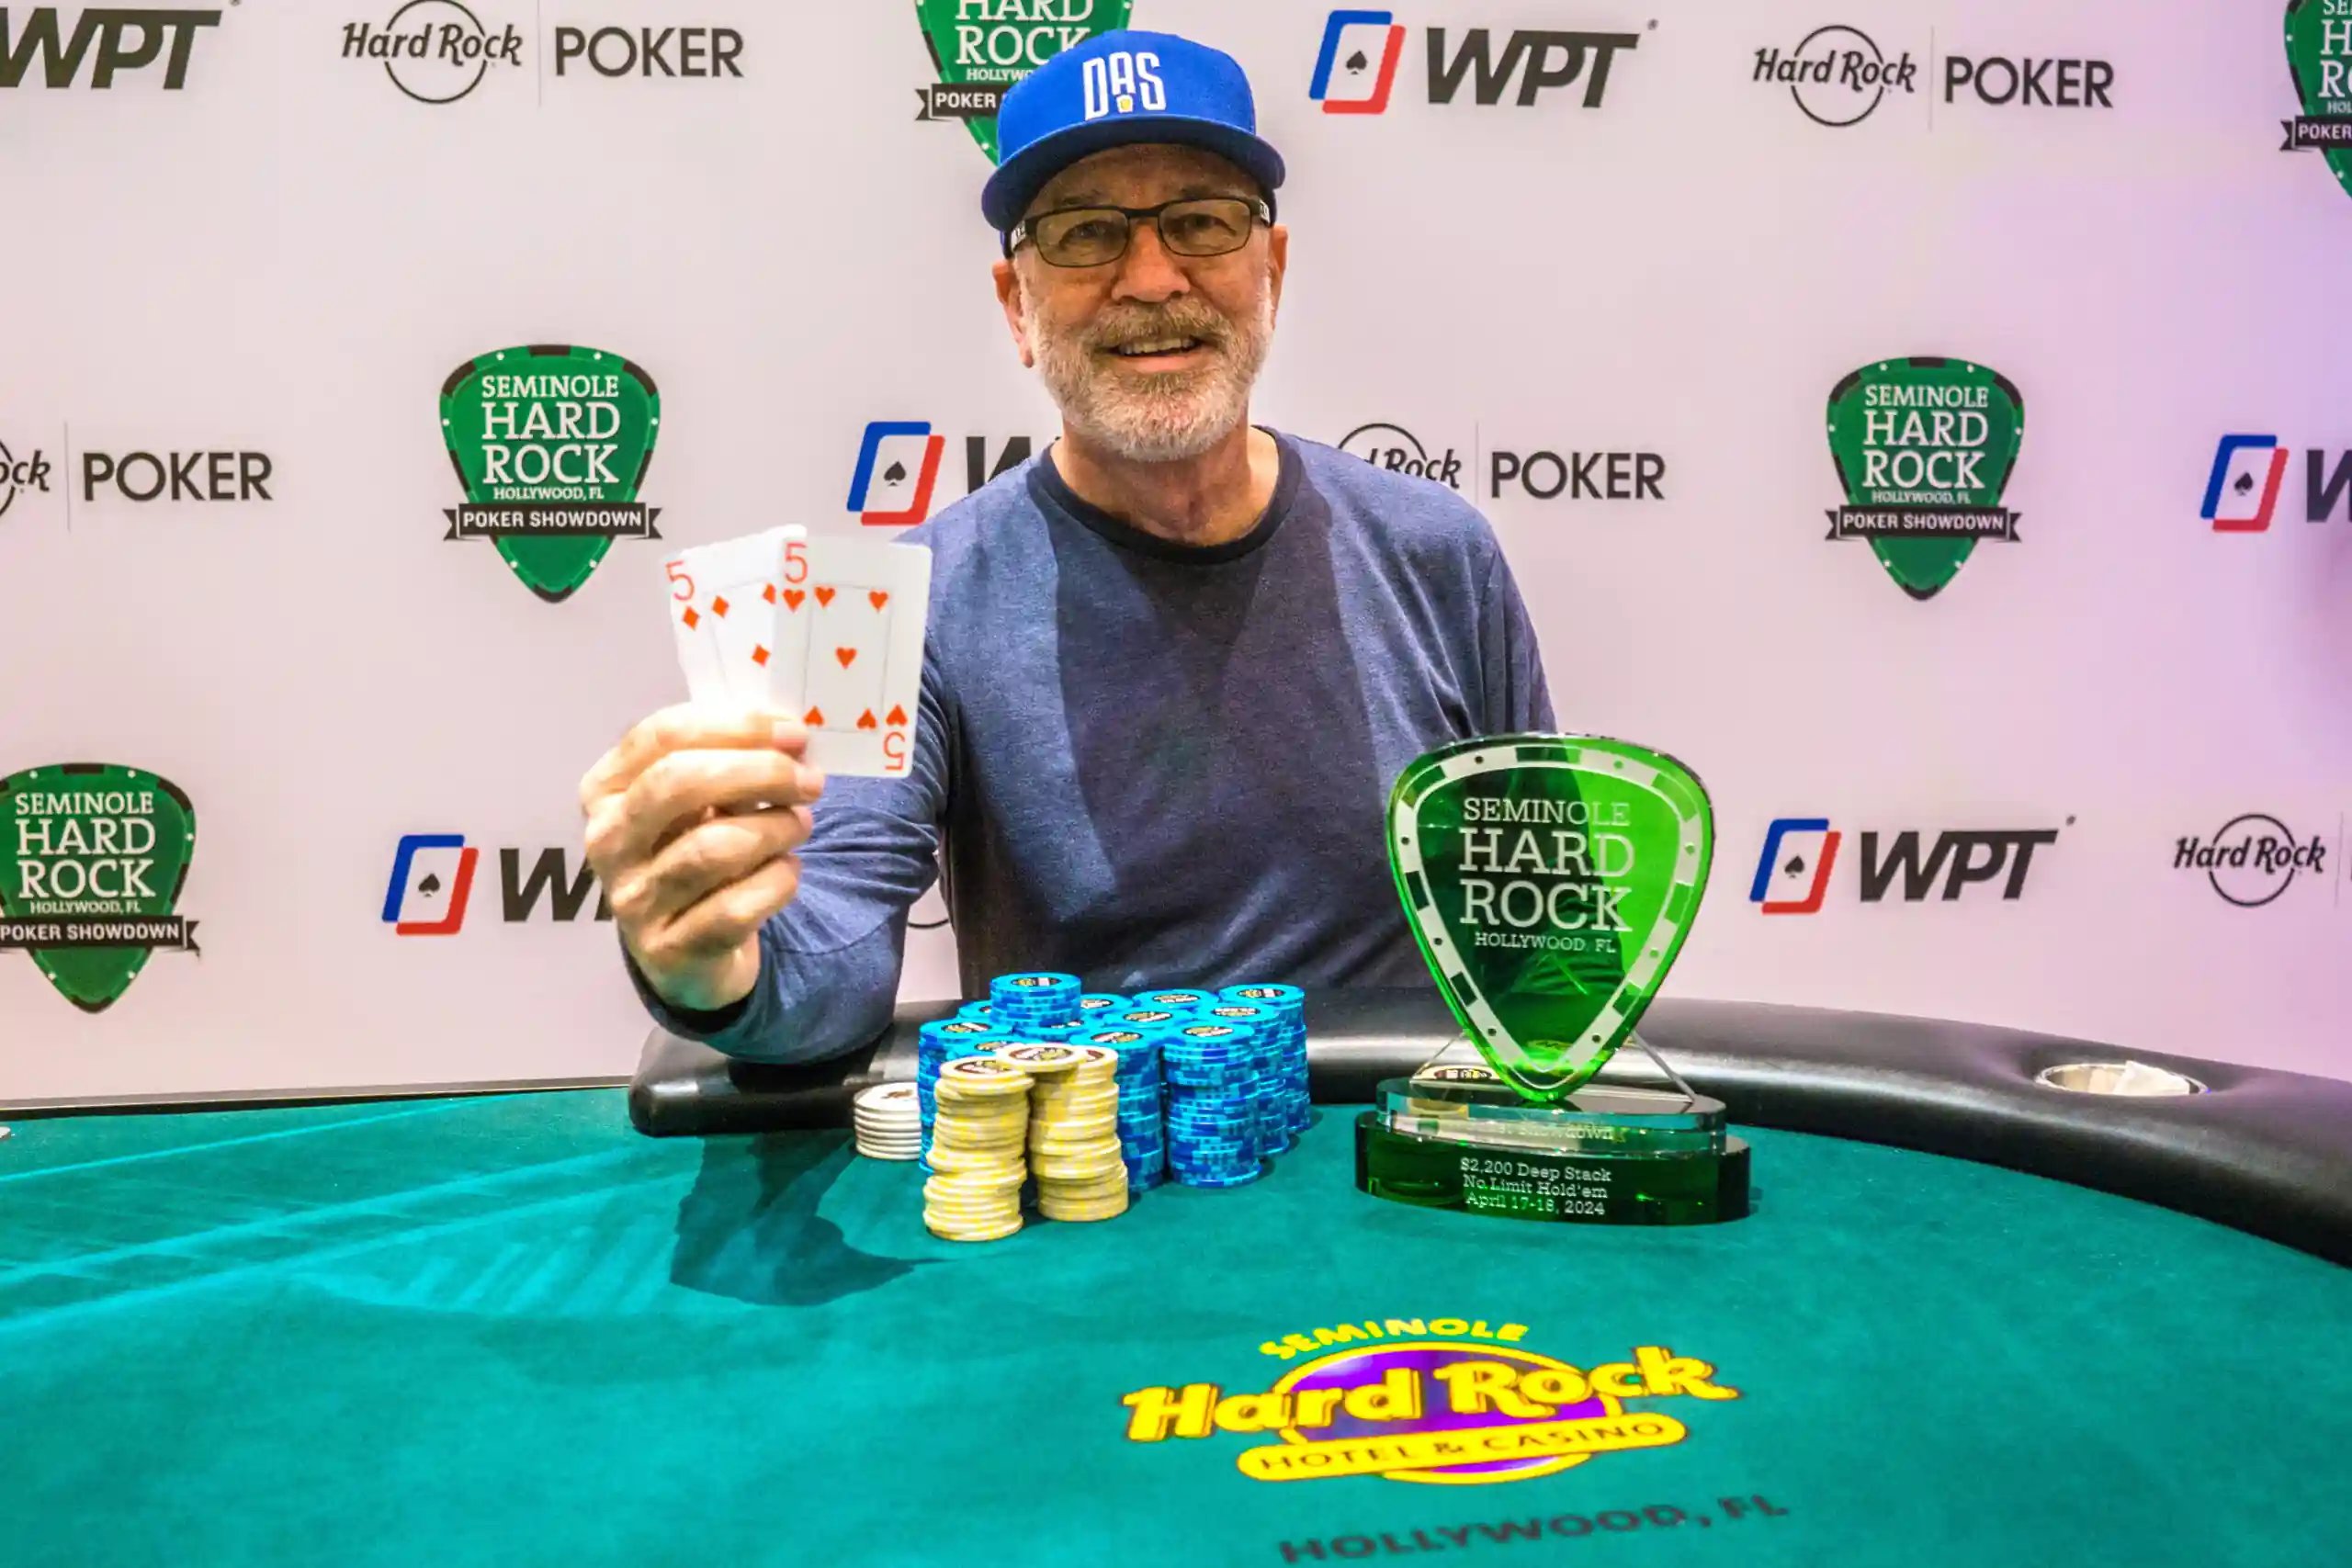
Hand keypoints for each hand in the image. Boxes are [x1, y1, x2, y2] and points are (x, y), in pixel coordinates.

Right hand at [579, 705, 825, 1014]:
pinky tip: (787, 872)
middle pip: (679, 783)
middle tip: (810, 781)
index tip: (794, 733)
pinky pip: (735, 907)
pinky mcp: (668, 950)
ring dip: (776, 829)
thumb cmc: (694, 854)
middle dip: (760, 772)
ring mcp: (633, 900)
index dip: (735, 727)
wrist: (688, 954)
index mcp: (607, 789)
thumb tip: (789, 737)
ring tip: (800, 825)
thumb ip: (727, 762)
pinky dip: (777, 882)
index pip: (662, 736)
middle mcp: (608, 841)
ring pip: (713, 848)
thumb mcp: (696, 804)